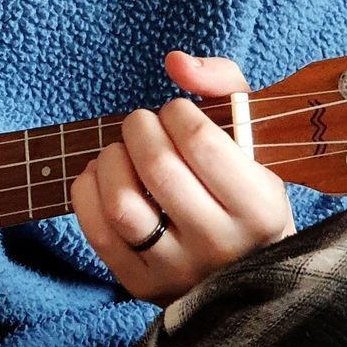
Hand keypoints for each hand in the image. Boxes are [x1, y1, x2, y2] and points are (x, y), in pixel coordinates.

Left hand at [71, 50, 295, 303]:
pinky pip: (97, 232)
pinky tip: (103, 177)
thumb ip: (223, 84)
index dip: (177, 113)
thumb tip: (176, 62)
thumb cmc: (241, 186)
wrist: (243, 265)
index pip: (201, 143)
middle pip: (157, 168)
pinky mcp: (141, 284)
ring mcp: (178, 271)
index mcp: (259, 209)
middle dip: (140, 128)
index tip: (178, 113)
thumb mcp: (251, 134)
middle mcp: (220, 246)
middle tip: (143, 124)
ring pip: (122, 206)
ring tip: (123, 152)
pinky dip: (87, 191)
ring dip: (111, 161)